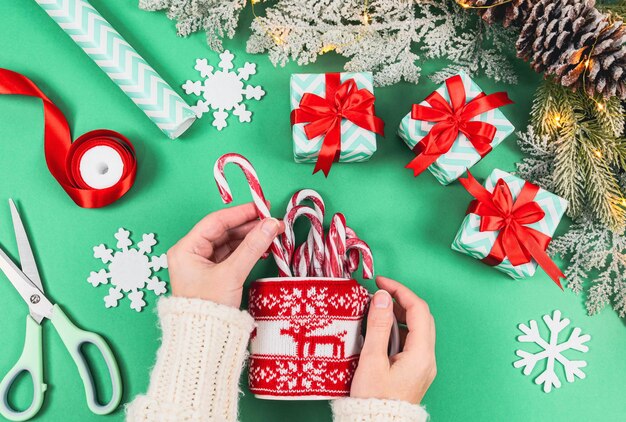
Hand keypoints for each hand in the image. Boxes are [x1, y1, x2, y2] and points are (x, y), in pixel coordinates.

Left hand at [166, 202, 283, 307]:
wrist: (204, 340)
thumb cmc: (209, 309)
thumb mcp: (232, 274)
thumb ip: (252, 246)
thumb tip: (271, 224)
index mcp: (186, 249)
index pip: (216, 221)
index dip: (241, 213)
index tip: (262, 207)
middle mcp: (191, 253)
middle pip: (223, 231)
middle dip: (249, 226)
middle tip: (273, 221)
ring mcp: (201, 264)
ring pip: (229, 242)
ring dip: (250, 237)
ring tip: (272, 233)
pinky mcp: (212, 274)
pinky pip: (231, 255)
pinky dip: (246, 250)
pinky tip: (262, 246)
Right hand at [350, 276, 435, 404]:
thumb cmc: (374, 400)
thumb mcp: (372, 359)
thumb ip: (377, 325)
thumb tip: (382, 297)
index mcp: (421, 354)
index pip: (418, 309)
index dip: (400, 290)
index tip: (382, 282)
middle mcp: (426, 359)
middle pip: (421, 318)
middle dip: (401, 300)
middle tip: (380, 292)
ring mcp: (422, 366)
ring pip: (417, 330)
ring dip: (399, 315)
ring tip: (376, 310)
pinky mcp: (413, 372)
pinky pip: (411, 342)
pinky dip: (397, 330)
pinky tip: (379, 331)